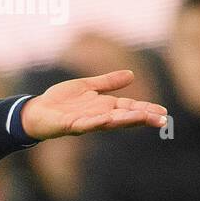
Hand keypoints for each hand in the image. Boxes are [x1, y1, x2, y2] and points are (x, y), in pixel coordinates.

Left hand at [20, 69, 167, 139]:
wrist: (36, 110)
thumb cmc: (60, 101)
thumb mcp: (87, 87)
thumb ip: (107, 82)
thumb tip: (132, 74)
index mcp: (103, 106)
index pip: (129, 108)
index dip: (145, 109)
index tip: (163, 112)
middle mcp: (97, 116)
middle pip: (123, 117)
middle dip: (142, 118)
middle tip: (161, 120)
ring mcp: (85, 122)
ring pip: (108, 122)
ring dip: (125, 120)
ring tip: (142, 118)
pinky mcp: (69, 125)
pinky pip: (85, 124)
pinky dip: (96, 122)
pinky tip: (107, 119)